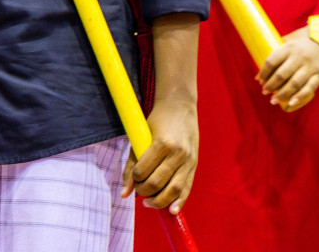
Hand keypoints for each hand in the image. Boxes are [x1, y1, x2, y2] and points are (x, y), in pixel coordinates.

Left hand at [121, 95, 196, 213]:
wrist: (180, 106)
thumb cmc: (157, 121)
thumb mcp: (141, 138)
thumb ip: (131, 165)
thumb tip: (124, 194)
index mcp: (162, 143)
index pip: (143, 172)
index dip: (135, 180)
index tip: (134, 178)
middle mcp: (178, 153)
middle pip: (157, 183)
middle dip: (144, 192)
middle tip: (139, 191)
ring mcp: (188, 160)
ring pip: (173, 190)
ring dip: (158, 201)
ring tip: (148, 202)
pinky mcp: (194, 165)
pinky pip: (187, 188)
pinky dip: (179, 202)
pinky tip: (171, 211)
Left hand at [258, 30, 318, 111]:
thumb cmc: (304, 41)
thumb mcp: (290, 40)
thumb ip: (277, 50)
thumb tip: (260, 68)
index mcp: (289, 48)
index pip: (272, 61)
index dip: (263, 73)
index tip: (259, 80)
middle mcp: (299, 57)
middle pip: (281, 75)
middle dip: (270, 85)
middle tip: (264, 92)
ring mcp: (310, 67)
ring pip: (294, 84)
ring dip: (282, 94)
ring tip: (273, 100)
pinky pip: (309, 89)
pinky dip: (299, 97)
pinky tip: (290, 102)